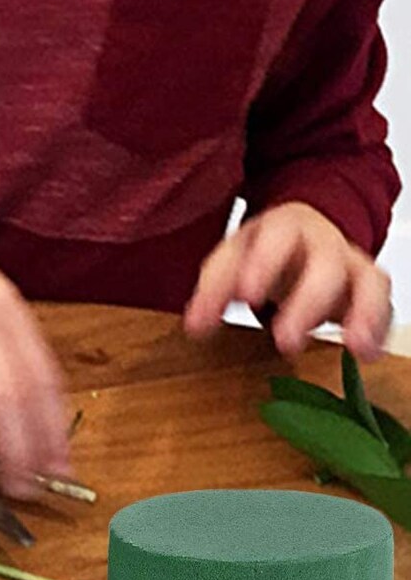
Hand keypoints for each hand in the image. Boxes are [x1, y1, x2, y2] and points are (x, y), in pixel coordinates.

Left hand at [183, 201, 392, 362]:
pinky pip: (385, 305)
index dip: (264, 264)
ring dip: (363, 315)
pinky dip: (379, 329)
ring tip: (353, 346)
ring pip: (369, 282)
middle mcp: (325, 242)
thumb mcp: (235, 257)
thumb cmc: (267, 247)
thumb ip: (214, 290)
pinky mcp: (372, 288)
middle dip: (308, 303)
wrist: (306, 230)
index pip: (277, 236)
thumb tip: (194, 326)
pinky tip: (365, 353)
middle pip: (325, 266)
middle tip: (285, 341)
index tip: (246, 295)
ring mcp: (353, 264)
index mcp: (285, 226)